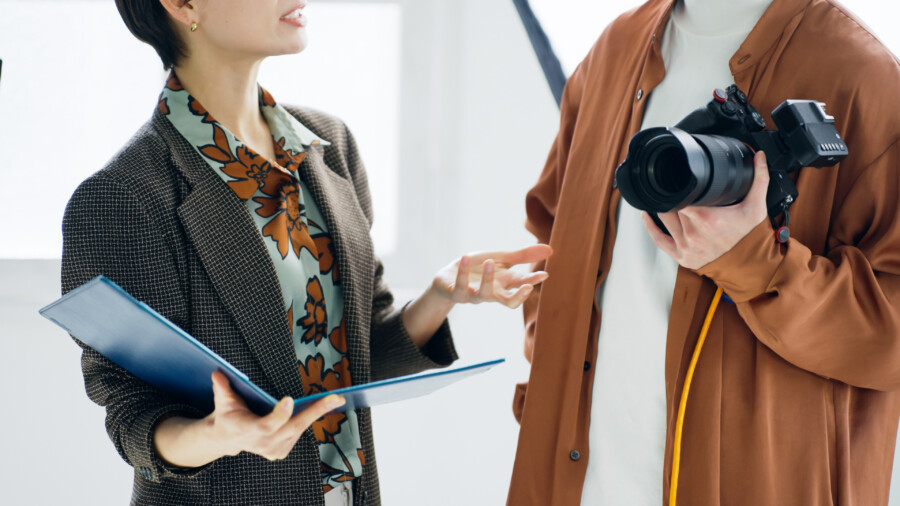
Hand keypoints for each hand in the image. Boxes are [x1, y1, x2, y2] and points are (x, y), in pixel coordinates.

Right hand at [153, 371, 344, 466]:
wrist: (227, 439)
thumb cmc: (228, 416)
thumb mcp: (223, 401)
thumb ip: (222, 388)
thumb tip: (218, 372)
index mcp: (248, 431)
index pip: (266, 425)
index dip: (279, 415)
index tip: (289, 400)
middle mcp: (263, 444)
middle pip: (293, 427)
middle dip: (316, 411)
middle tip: (335, 399)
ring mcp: (274, 450)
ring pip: (300, 429)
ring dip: (318, 413)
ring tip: (336, 399)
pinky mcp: (281, 451)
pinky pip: (299, 432)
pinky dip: (310, 418)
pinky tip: (322, 406)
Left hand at [432, 244, 552, 308]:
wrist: (447, 277)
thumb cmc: (477, 269)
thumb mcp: (501, 259)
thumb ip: (523, 257)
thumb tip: (550, 249)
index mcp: (504, 284)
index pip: (522, 285)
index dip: (533, 281)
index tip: (544, 275)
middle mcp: (492, 292)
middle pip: (509, 302)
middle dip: (519, 296)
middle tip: (528, 287)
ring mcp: (474, 295)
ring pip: (485, 295)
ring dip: (488, 280)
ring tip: (490, 262)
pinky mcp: (456, 293)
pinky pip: (460, 287)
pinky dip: (462, 273)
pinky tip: (465, 257)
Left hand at [642, 151, 769, 269]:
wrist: (747, 265)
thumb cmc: (748, 237)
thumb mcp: (756, 207)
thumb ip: (759, 180)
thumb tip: (759, 157)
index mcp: (707, 218)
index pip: (684, 195)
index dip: (682, 186)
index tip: (683, 179)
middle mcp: (692, 232)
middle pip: (674, 205)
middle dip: (678, 197)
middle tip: (682, 191)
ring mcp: (685, 245)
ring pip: (665, 219)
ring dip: (665, 208)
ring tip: (667, 198)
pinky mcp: (681, 256)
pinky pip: (659, 240)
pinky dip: (651, 227)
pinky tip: (647, 215)